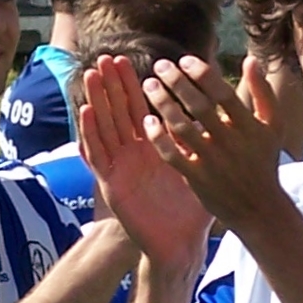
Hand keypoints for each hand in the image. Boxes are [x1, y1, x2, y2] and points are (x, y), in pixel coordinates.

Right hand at [79, 55, 211, 273]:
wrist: (180, 244)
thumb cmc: (191, 210)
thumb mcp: (197, 168)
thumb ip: (200, 142)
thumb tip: (215, 113)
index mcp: (152, 148)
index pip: (138, 109)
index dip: (130, 86)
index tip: (126, 59)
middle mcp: (132, 154)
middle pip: (117, 113)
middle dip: (110, 86)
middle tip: (105, 58)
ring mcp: (119, 167)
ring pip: (104, 128)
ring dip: (96, 101)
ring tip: (90, 75)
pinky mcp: (111, 184)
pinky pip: (98, 155)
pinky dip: (90, 134)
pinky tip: (86, 112)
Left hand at [141, 53, 284, 228]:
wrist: (259, 208)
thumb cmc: (263, 161)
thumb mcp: (272, 126)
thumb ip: (263, 92)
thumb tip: (250, 60)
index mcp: (249, 127)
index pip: (222, 93)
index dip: (202, 73)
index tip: (184, 60)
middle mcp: (231, 142)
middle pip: (198, 106)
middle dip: (177, 82)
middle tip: (160, 65)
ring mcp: (213, 161)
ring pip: (181, 127)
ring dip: (162, 103)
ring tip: (149, 85)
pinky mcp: (198, 178)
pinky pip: (172, 154)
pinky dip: (158, 137)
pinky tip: (148, 120)